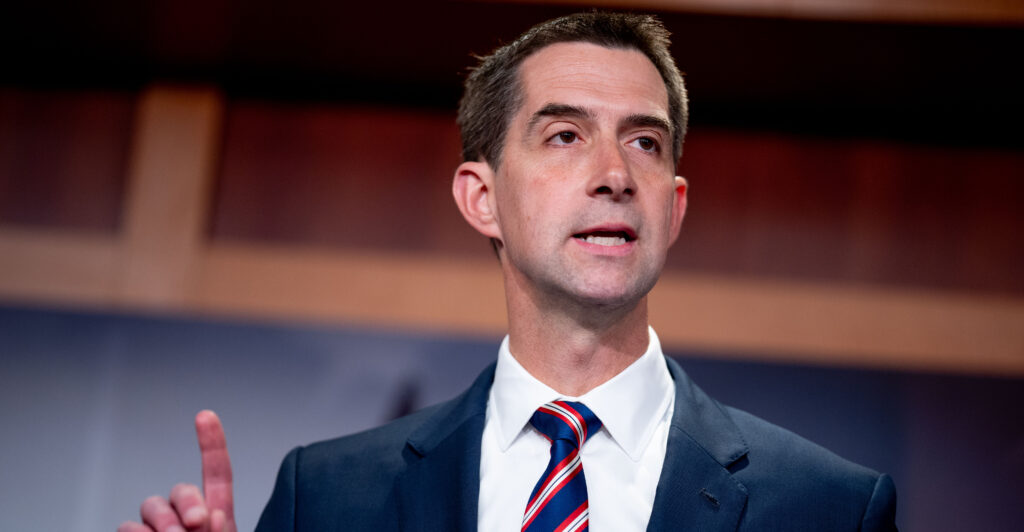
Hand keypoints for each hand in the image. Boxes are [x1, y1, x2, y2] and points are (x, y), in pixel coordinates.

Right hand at [119, 410, 235, 531]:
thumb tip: (210, 516)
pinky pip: (128, 527)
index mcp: (215, 516)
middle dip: (187, 501)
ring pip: (152, 505)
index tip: (206, 415)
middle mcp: (185, 518)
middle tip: (197, 523)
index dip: (212, 444)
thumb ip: (221, 530)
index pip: (216, 474)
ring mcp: (158, 528)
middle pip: (181, 489)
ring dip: (163, 520)